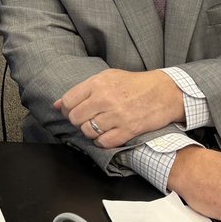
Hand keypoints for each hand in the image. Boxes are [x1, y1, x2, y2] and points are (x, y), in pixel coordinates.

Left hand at [54, 69, 184, 147]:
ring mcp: (117, 115)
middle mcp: (105, 99)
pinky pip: (103, 142)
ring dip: (90, 132)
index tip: (73, 112)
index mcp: (98, 83)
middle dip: (78, 121)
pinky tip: (107, 134)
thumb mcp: (106, 78)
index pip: (68, 102)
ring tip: (99, 126)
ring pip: (88, 132)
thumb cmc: (134, 84)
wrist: (164, 92)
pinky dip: (102, 141)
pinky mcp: (128, 129)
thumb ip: (81, 90)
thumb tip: (56, 105)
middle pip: (75, 118)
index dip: (67, 110)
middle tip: (87, 119)